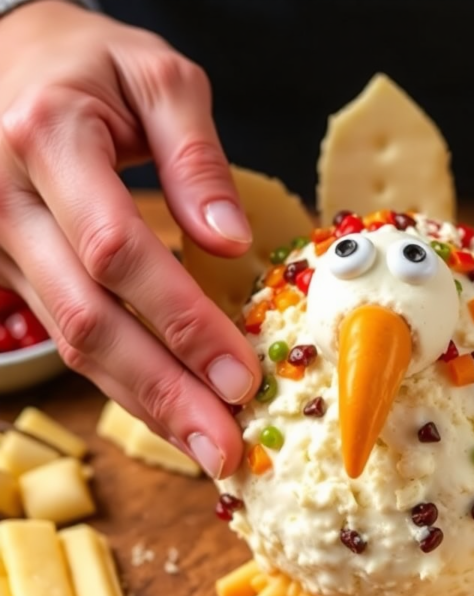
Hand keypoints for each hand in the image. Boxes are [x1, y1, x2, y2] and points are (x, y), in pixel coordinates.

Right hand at [0, 1, 260, 477]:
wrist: (6, 60)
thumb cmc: (87, 64)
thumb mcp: (156, 76)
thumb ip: (196, 156)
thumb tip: (229, 241)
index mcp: (48, 141)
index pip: (118, 251)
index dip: (182, 321)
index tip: (242, 372)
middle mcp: (9, 204)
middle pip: (90, 319)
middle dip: (164, 391)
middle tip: (224, 446)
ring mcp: (1, 246)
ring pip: (73, 342)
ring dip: (145, 403)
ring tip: (206, 449)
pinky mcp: (10, 272)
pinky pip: (67, 338)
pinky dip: (122, 382)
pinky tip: (167, 412)